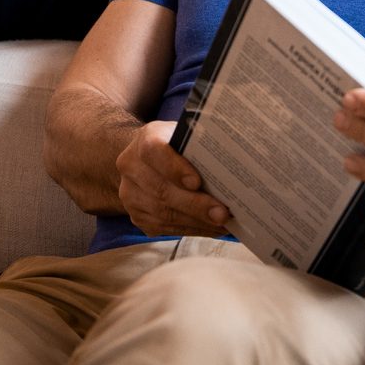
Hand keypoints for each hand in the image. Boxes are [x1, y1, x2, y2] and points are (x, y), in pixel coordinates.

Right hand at [115, 120, 229, 237]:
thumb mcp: (186, 135)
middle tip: (222, 214)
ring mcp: (131, 194)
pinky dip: (191, 229)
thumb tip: (233, 164)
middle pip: (161, 190)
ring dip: (196, 222)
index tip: (197, 182)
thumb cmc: (176, 146)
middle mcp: (132, 166)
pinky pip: (164, 227)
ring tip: (222, 224)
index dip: (175, 168)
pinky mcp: (137, 216)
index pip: (154, 151)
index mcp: (146, 139)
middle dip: (195, 205)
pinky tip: (210, 228)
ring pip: (163, 213)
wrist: (148, 160)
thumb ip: (201, 146)